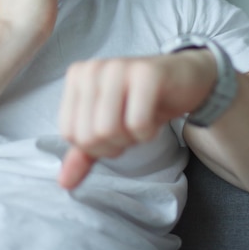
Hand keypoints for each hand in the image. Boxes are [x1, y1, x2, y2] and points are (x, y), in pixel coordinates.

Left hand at [58, 51, 215, 188]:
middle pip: (89, 135)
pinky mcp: (146, 73)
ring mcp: (119, 67)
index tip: (114, 128)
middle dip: (114, 144)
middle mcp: (93, 68)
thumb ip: (84, 153)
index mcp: (77, 76)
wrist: (184, 78)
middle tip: (130, 126)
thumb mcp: (109, 126)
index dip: (95, 145)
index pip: (69, 133)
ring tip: (140, 121)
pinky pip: (137, 123)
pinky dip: (148, 132)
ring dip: (130, 138)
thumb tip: (64, 183)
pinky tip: (154, 117)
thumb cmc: (141, 101)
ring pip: (108, 130)